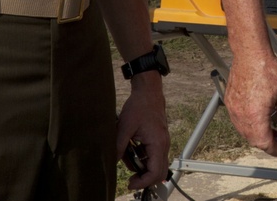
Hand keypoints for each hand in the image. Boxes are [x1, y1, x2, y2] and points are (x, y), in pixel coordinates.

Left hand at [116, 73, 169, 190]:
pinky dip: (145, 160)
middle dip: (145, 179)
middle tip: (130, 179)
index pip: (154, 173)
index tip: (130, 183)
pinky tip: (132, 152)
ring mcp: (163, 142)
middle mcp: (163, 145)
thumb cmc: (139, 105)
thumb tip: (113, 161)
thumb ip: (119, 146)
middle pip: (159, 173)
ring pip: (158, 166)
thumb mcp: (125, 126)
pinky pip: (155, 157)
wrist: (148, 91)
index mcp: (157, 143)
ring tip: (128, 160)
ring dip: (144, 169)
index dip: (142, 182)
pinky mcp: (159, 140)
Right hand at [223, 52, 276, 156]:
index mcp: (255, 116)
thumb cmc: (267, 69)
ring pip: (244, 131)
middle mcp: (241, 116)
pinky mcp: (230, 101)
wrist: (250, 53)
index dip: (275, 150)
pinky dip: (248, 125)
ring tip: (271, 130)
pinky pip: (238, 120)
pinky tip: (258, 119)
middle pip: (253, 140)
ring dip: (257, 135)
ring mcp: (233, 109)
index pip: (264, 143)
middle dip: (267, 143)